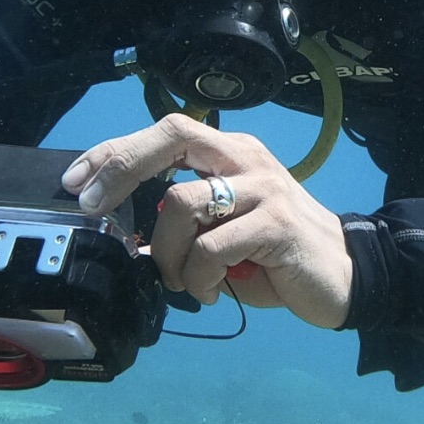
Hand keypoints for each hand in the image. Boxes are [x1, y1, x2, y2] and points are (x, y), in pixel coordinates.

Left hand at [63, 115, 352, 329]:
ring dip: (166, 252)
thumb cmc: (277, 257)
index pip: (165, 130)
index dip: (114, 151)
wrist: (347, 277)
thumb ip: (186, 224)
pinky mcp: (275, 224)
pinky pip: (211, 248)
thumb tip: (133, 237)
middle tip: (95, 207)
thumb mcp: (226, 232)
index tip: (76, 179)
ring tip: (181, 281)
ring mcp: (263, 188)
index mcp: (231, 153)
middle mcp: (246, 159)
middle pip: (172, 135)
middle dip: (121, 168)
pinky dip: (197, 278)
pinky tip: (212, 292)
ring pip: (181, 203)